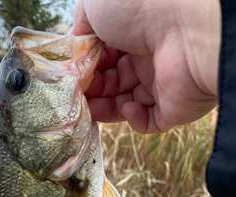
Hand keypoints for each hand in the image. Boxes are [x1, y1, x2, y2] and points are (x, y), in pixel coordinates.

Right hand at [71, 0, 220, 132]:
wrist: (187, 26)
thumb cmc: (141, 5)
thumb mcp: (96, 4)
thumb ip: (81, 25)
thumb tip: (76, 47)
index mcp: (134, 32)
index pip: (105, 57)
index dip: (87, 67)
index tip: (72, 74)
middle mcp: (149, 57)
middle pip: (113, 82)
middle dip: (92, 90)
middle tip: (76, 95)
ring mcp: (162, 83)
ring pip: (126, 104)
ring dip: (104, 109)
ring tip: (90, 108)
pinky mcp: (174, 108)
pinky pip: (149, 122)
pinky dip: (134, 119)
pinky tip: (127, 107)